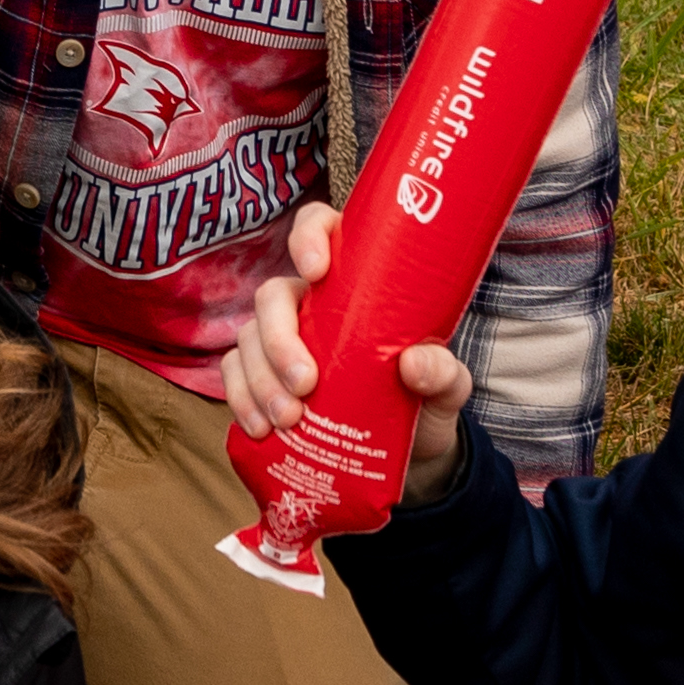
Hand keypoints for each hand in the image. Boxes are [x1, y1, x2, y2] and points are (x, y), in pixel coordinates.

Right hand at [241, 200, 476, 504]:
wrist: (411, 455)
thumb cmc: (427, 399)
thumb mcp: (448, 387)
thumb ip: (442, 373)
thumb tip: (413, 363)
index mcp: (356, 282)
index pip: (320, 229)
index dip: (309, 237)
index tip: (317, 271)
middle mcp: (312, 304)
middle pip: (273, 295)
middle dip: (279, 338)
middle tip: (305, 383)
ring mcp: (284, 341)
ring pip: (249, 338)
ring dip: (260, 379)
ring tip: (288, 418)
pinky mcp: (266, 380)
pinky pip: (234, 375)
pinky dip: (242, 400)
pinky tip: (261, 428)